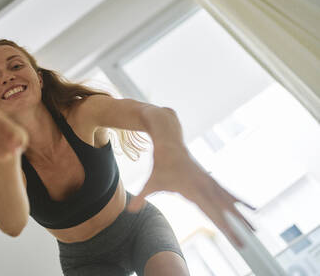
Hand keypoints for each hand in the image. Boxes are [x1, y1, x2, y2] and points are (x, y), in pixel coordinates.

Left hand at [126, 143, 255, 247]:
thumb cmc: (160, 164)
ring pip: (229, 202)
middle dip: (236, 227)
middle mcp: (205, 186)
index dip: (224, 226)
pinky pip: (227, 193)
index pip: (211, 213)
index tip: (234, 238)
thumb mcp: (151, 182)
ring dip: (242, 216)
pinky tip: (250, 208)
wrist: (170, 142)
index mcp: (193, 189)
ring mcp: (209, 182)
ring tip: (255, 229)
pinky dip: (239, 201)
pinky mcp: (210, 179)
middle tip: (248, 243)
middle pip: (224, 210)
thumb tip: (130, 211)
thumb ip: (141, 197)